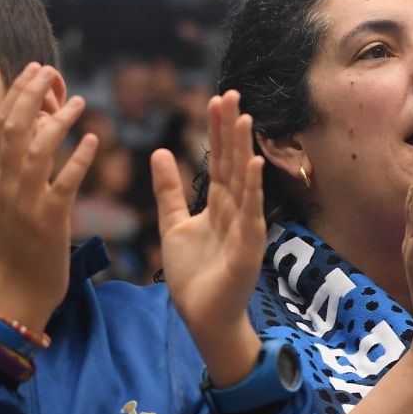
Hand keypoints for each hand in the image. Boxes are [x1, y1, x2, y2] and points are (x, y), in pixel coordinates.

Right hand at [0, 64, 96, 333]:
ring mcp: (25, 203)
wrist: (11, 295)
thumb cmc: (15, 250)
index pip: (1, 126)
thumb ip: (19, 172)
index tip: (33, 70)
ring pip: (37, 151)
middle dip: (31, 94)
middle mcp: (5, 186)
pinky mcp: (48, 222)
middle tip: (50, 71)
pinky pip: (64, 184)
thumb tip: (35, 138)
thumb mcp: (9, 204)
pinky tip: (93, 140)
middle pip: (14, 128)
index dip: (16, 94)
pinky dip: (78, 159)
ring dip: (58, 122)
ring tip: (79, 102)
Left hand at [150, 91, 264, 385]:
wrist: (203, 318)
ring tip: (244, 118)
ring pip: (243, 182)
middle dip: (230, 130)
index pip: (217, 160)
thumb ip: (168, 191)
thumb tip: (159, 151)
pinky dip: (253, 189)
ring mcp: (244, 228)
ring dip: (244, 150)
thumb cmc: (193, 276)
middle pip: (232, 162)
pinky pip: (251, 214)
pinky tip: (253, 164)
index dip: (216, 131)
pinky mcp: (248, 248)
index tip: (215, 100)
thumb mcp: (172, 225)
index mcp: (218, 205)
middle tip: (230, 95)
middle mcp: (235, 211)